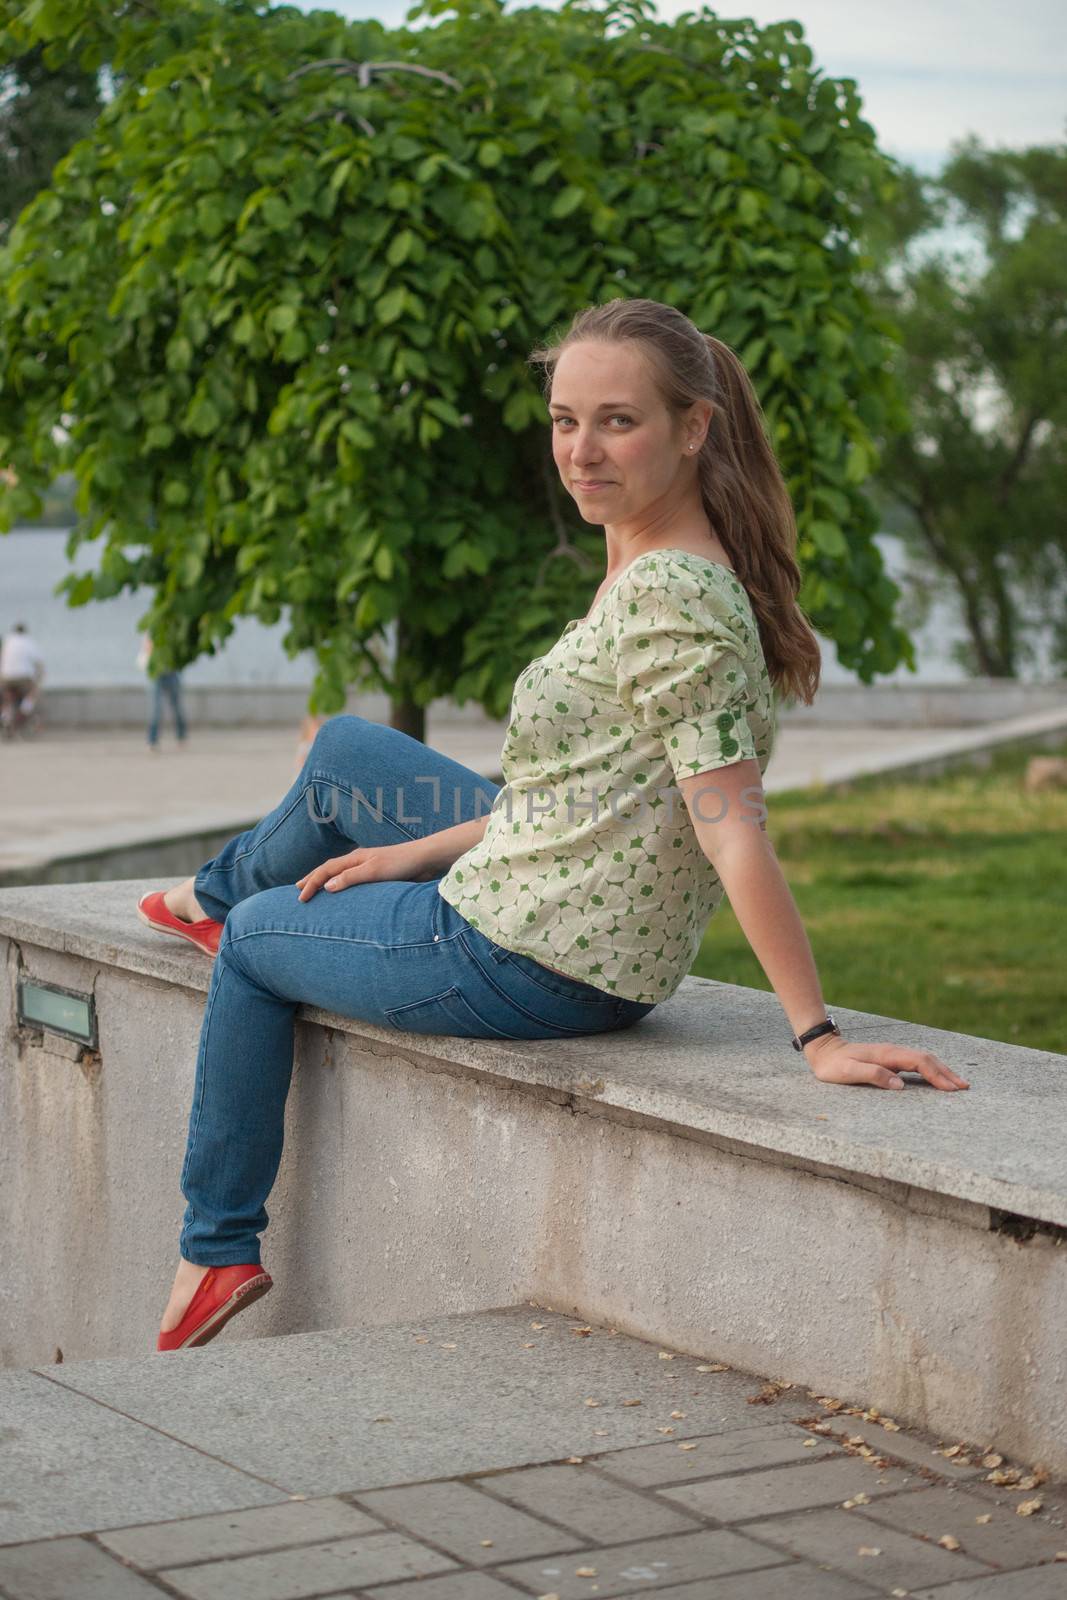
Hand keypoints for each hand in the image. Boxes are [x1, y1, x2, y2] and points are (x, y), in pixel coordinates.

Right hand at [296, 840, 431, 900]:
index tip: (300, 898)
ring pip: (340, 875)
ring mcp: (368, 869)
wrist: (426, 861)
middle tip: (298, 890)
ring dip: (325, 882)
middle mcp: (358, 862)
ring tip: (316, 891)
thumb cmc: (401, 864)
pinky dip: (341, 887)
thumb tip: (327, 887)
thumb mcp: (374, 871)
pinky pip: (353, 882)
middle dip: (312, 879)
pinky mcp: (378, 877)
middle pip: (329, 870)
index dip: (311, 883)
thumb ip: (351, 878)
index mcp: (354, 858)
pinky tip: (343, 896)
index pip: (325, 871)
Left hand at [804, 1033, 969, 1091]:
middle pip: (927, 1059)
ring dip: (942, 1070)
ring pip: (924, 1060)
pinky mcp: (890, 1060)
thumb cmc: (833, 1065)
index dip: (937, 1075)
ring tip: (958, 1084)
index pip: (919, 1063)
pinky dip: (931, 1070)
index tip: (952, 1088)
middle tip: (965, 1087)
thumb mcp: (848, 1072)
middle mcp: (893, 1052)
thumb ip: (873, 1075)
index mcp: (887, 1055)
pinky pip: (916, 1063)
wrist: (823, 1050)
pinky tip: (936, 1078)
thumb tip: (900, 1085)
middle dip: (947, 1073)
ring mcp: (892, 1055)